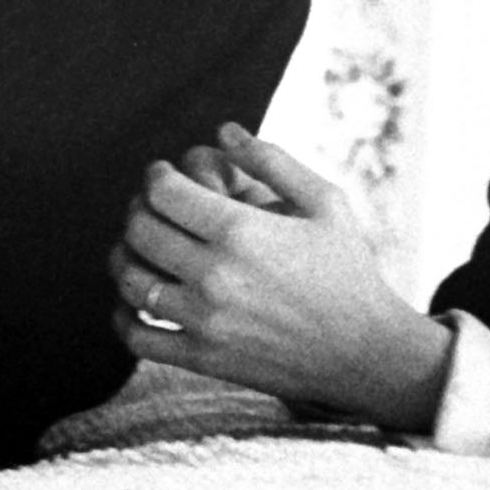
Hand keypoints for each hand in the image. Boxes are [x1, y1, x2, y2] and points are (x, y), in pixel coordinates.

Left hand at [108, 123, 451, 430]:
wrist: (366, 353)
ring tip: (137, 247)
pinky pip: (138, 338)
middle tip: (150, 207)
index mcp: (242, 231)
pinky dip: (123, 317)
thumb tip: (224, 132)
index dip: (155, 176)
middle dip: (137, 208)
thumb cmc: (348, 270)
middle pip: (140, 229)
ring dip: (123, 256)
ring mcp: (205, 320)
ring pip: (130, 280)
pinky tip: (135, 302)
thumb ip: (272, 160)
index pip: (163, 192)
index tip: (163, 176)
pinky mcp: (203, 358)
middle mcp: (216, 275)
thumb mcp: (325, 202)